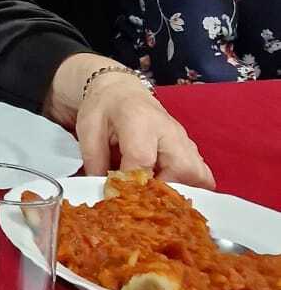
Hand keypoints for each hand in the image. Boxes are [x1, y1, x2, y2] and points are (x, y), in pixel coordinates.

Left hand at [75, 75, 213, 186]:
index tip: (120, 196)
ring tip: (156, 197)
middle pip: (183, 169)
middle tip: (143, 198)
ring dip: (180, 192)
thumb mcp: (88, 129)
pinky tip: (170, 192)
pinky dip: (190, 189)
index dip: (132, 183)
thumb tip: (105, 194)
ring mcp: (184, 140)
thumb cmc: (104, 108)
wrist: (121, 91)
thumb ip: (95, 161)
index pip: (142, 158)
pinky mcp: (190, 149)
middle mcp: (168, 130)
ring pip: (198, 175)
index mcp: (139, 120)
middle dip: (164, 191)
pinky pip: (202, 176)